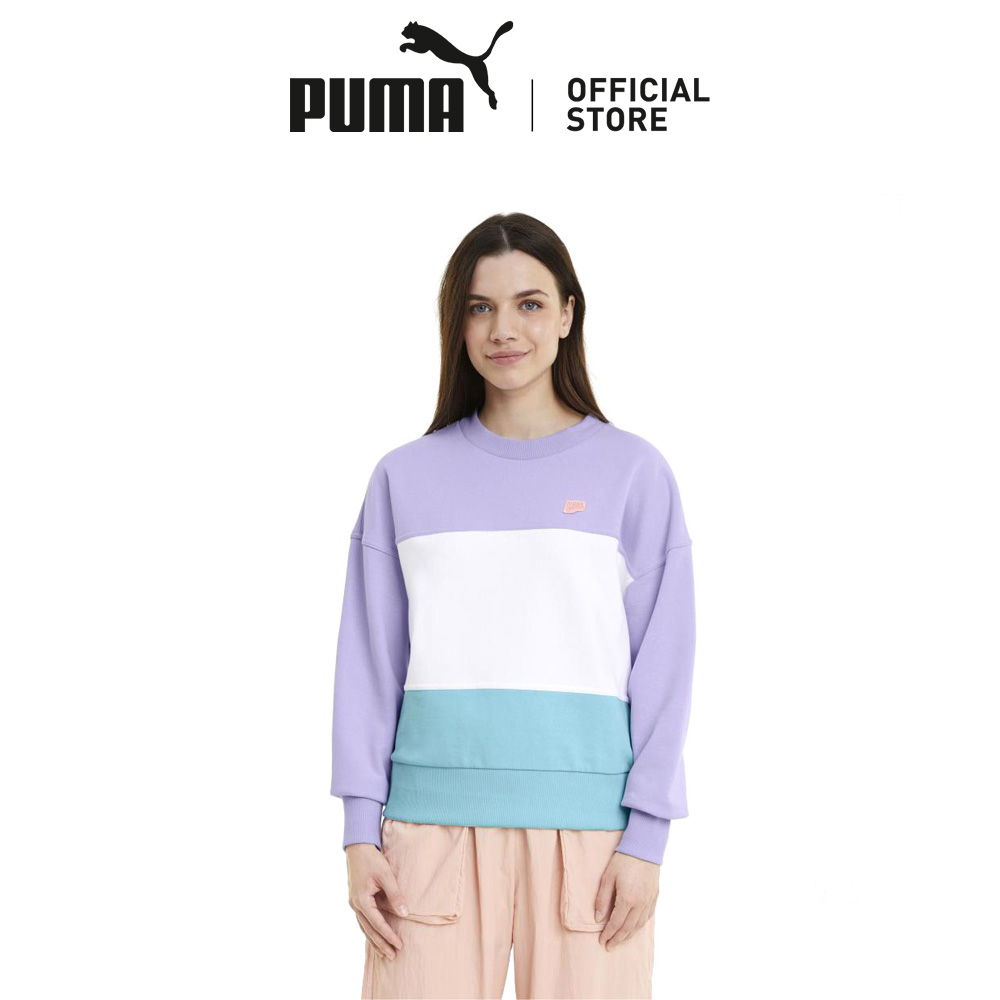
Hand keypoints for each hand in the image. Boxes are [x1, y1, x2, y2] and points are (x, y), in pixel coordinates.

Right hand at [345, 843, 408, 959]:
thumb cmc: (372, 860)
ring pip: (364, 927)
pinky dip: (369, 930)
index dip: (389, 935)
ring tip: (384, 953)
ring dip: (374, 940)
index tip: (399, 945)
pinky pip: (363, 920)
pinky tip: (374, 936)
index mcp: (361, 900)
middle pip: (369, 930)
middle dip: (381, 944)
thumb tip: (405, 913)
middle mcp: (355, 905)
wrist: (357, 847)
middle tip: (393, 956)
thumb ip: (395, 895)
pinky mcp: (356, 899)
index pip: (377, 923)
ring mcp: (354, 903)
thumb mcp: (386, 875)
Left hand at [595, 851, 659, 949]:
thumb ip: (603, 899)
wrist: (644, 848)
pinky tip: (635, 928)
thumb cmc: (623, 860)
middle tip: (610, 946)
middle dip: (618, 939)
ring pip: (639, 925)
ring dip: (629, 935)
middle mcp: (640, 904)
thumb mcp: (607, 877)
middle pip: (628, 928)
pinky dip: (640, 926)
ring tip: (621, 940)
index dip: (608, 934)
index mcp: (627, 899)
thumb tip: (598, 918)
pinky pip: (647, 917)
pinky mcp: (654, 897)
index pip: (616, 923)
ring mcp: (649, 901)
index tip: (602, 941)